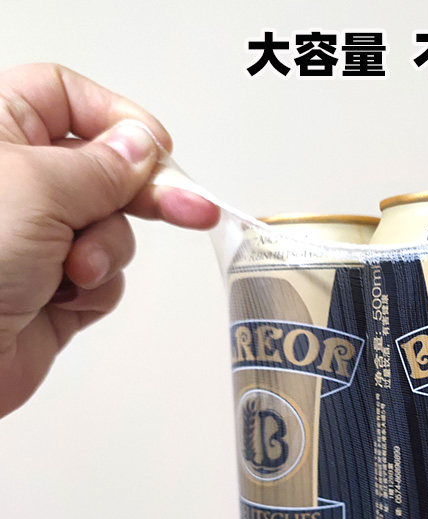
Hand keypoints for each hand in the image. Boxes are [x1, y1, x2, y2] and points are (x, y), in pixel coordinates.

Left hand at [0, 63, 219, 416]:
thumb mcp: (38, 189)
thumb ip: (102, 164)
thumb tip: (141, 145)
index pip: (65, 97)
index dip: (117, 118)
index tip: (158, 148)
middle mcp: (18, 183)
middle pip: (103, 167)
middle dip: (145, 192)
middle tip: (193, 209)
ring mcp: (38, 237)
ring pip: (112, 227)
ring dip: (106, 250)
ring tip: (73, 271)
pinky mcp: (56, 287)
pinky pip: (106, 275)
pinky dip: (97, 286)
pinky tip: (65, 297)